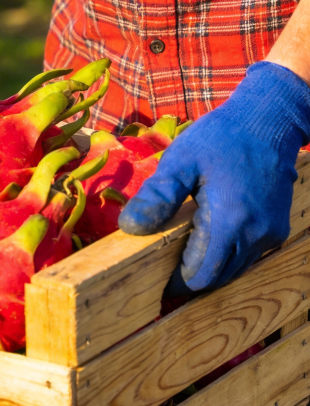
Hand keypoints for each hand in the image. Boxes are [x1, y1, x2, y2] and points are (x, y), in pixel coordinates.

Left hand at [118, 62, 309, 292]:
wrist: (268, 121)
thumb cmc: (220, 138)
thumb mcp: (180, 161)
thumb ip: (157, 196)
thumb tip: (129, 227)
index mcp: (229, 221)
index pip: (201, 275)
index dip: (177, 284)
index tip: (155, 282)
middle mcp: (255, 234)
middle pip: (218, 278)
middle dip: (191, 279)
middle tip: (163, 271)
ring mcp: (270, 233)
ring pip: (235, 269)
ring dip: (210, 268)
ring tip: (181, 257)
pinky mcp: (277, 228)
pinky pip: (248, 255)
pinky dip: (227, 256)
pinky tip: (206, 239)